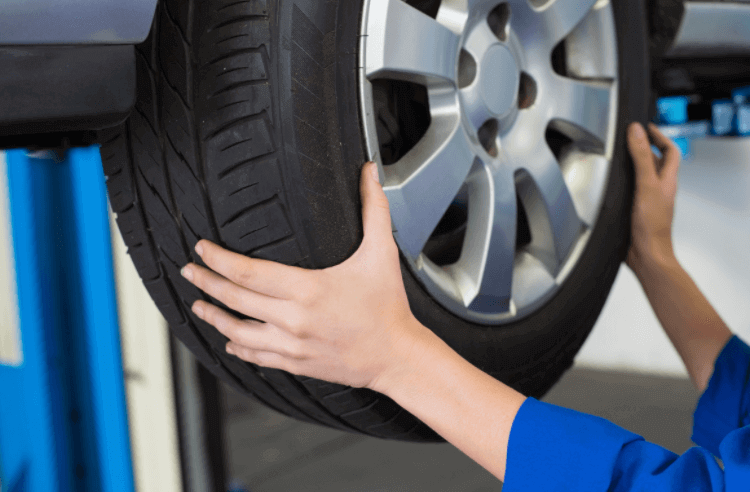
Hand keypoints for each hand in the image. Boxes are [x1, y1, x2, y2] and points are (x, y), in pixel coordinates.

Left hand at [180, 161, 431, 391]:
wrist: (397, 356)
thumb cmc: (388, 306)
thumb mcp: (381, 253)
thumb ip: (373, 209)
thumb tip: (368, 172)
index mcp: (308, 289)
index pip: (248, 272)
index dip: (219, 259)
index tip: (202, 248)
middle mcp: (294, 319)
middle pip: (235, 299)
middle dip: (206, 282)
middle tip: (189, 270)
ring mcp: (292, 345)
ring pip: (238, 332)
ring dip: (214, 317)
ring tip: (198, 306)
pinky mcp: (296, 364)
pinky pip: (256, 356)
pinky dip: (237, 347)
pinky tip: (228, 340)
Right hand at [625, 122, 680, 274]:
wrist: (646, 254)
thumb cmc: (652, 226)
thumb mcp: (646, 185)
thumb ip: (640, 157)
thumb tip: (637, 132)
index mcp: (666, 180)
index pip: (669, 151)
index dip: (659, 137)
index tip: (646, 127)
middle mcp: (658, 189)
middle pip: (655, 162)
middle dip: (643, 148)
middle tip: (629, 138)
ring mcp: (647, 200)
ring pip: (641, 177)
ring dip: (631, 166)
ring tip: (617, 156)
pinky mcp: (635, 211)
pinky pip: (630, 191)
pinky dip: (622, 184)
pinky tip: (611, 185)